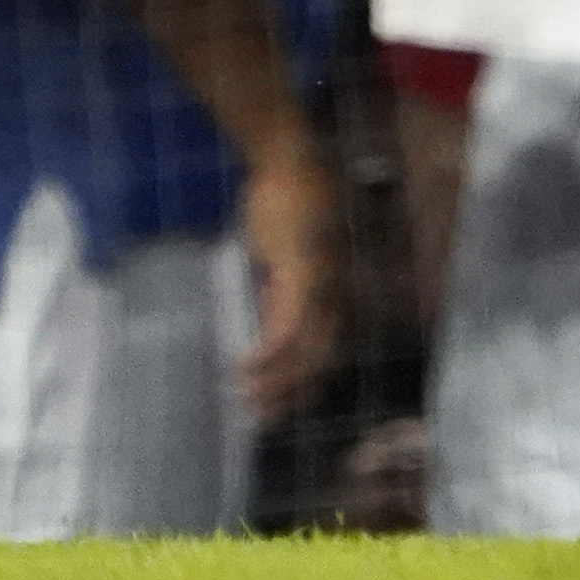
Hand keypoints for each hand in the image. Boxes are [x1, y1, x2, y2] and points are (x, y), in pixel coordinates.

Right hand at [236, 151, 348, 421]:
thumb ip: (281, 287)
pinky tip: (244, 365)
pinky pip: (286, 328)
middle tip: (261, 418)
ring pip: (303, 352)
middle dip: (290, 395)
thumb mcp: (282, 257)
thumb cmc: (285, 202)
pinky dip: (267, 354)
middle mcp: (335, 293)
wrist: (288, 161)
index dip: (302, 383)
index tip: (277, 406)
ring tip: (246, 398)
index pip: (324, 351)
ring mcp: (321, 286)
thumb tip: (268, 311)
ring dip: (275, 382)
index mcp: (332, 291)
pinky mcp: (301, 275)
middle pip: (318, 361)